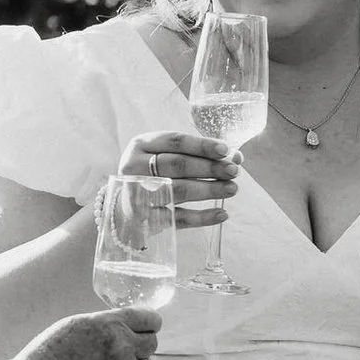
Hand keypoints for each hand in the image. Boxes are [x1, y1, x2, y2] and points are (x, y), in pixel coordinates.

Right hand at [18, 307, 162, 359]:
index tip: (149, 328)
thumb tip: (121, 328)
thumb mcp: (76, 325)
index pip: (150, 319)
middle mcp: (121, 345)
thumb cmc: (49, 354)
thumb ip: (103, 325)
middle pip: (152, 343)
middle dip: (142, 347)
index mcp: (109, 323)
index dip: (151, 324)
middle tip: (129, 352)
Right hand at [120, 130, 239, 228]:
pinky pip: (177, 218)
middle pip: (176, 165)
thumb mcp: (166, 156)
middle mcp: (135, 167)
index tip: (226, 150)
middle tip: (233, 171)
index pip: (174, 141)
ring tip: (232, 188)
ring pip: (178, 190)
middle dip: (209, 168)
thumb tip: (235, 157)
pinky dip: (202, 217)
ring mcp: (137, 194)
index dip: (202, 145)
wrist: (124, 206)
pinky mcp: (144, 218)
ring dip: (209, 189)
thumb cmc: (153, 175)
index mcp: (141, 145)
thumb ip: (198, 154)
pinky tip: (222, 213)